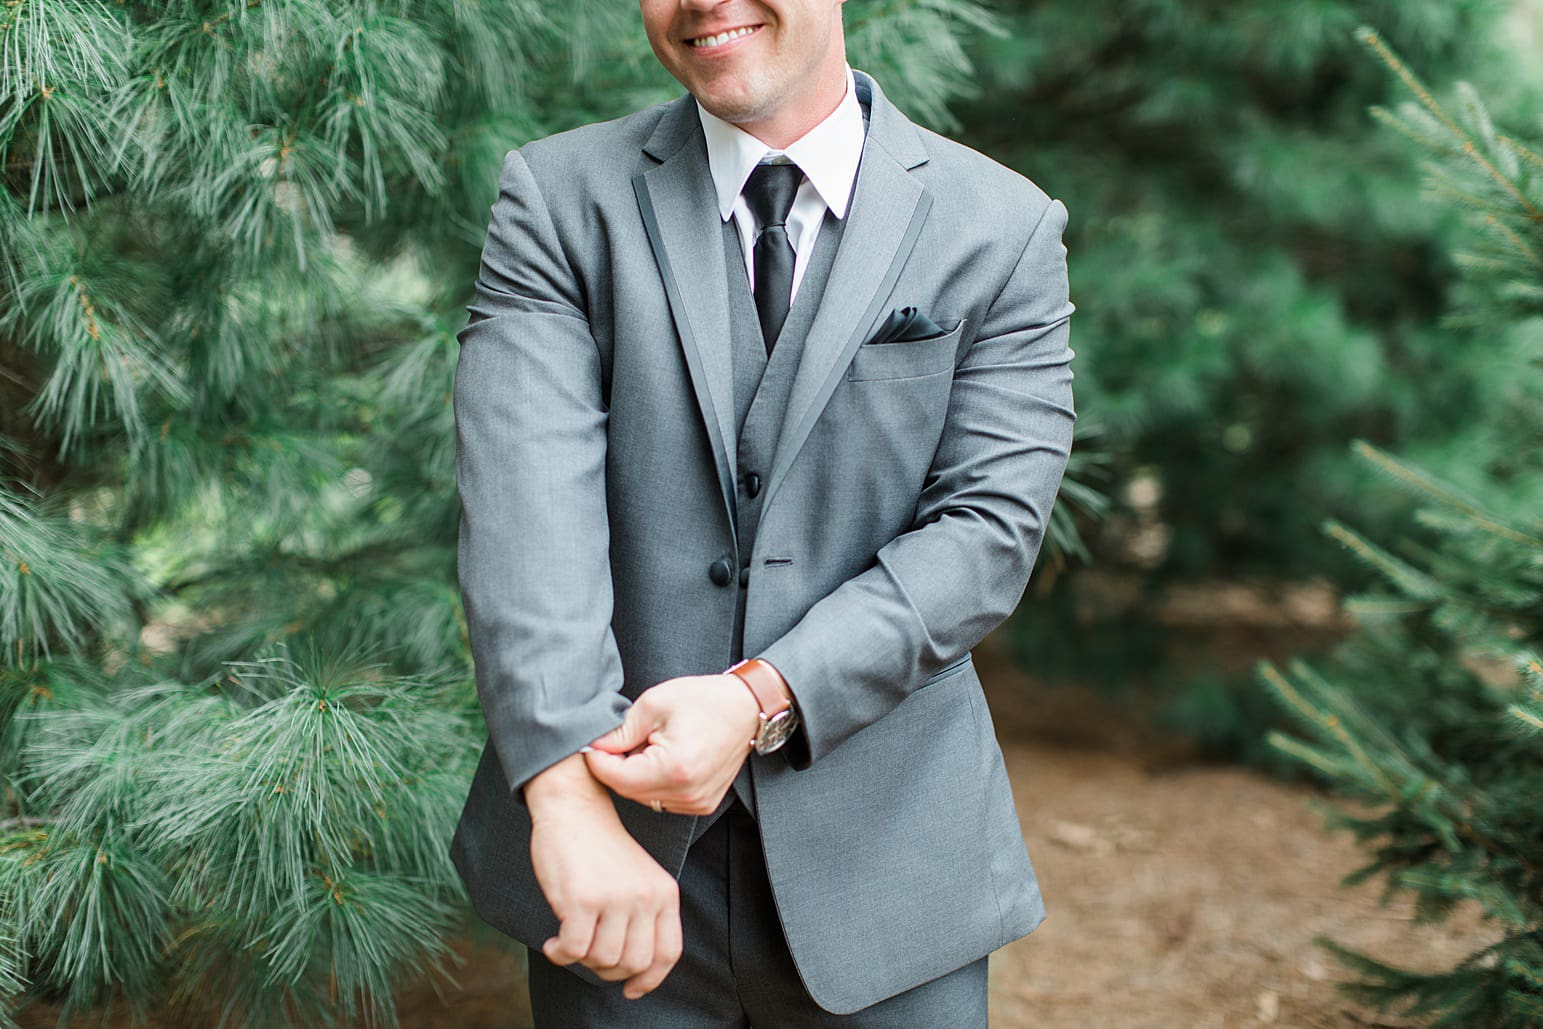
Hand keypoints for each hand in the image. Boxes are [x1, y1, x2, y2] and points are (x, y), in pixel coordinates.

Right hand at [524, 755, 681, 998]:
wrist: (575, 807)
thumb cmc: (601, 849)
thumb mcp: (638, 878)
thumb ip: (644, 916)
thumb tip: (634, 973)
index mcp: (664, 892)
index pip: (668, 953)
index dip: (650, 979)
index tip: (631, 990)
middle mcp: (645, 896)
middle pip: (633, 963)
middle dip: (608, 970)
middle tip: (588, 955)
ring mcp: (615, 898)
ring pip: (602, 960)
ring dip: (580, 960)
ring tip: (569, 942)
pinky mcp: (583, 900)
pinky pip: (573, 950)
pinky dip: (560, 954)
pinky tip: (553, 943)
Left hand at [584, 674, 760, 815]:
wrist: (746, 708)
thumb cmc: (705, 700)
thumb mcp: (655, 704)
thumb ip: (621, 730)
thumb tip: (595, 745)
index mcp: (675, 768)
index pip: (617, 778)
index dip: (598, 760)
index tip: (592, 743)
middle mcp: (688, 793)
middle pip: (629, 790)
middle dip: (617, 766)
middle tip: (620, 738)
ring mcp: (697, 802)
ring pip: (644, 797)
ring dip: (636, 775)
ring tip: (648, 744)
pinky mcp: (702, 804)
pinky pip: (663, 799)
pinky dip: (654, 781)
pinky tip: (663, 758)